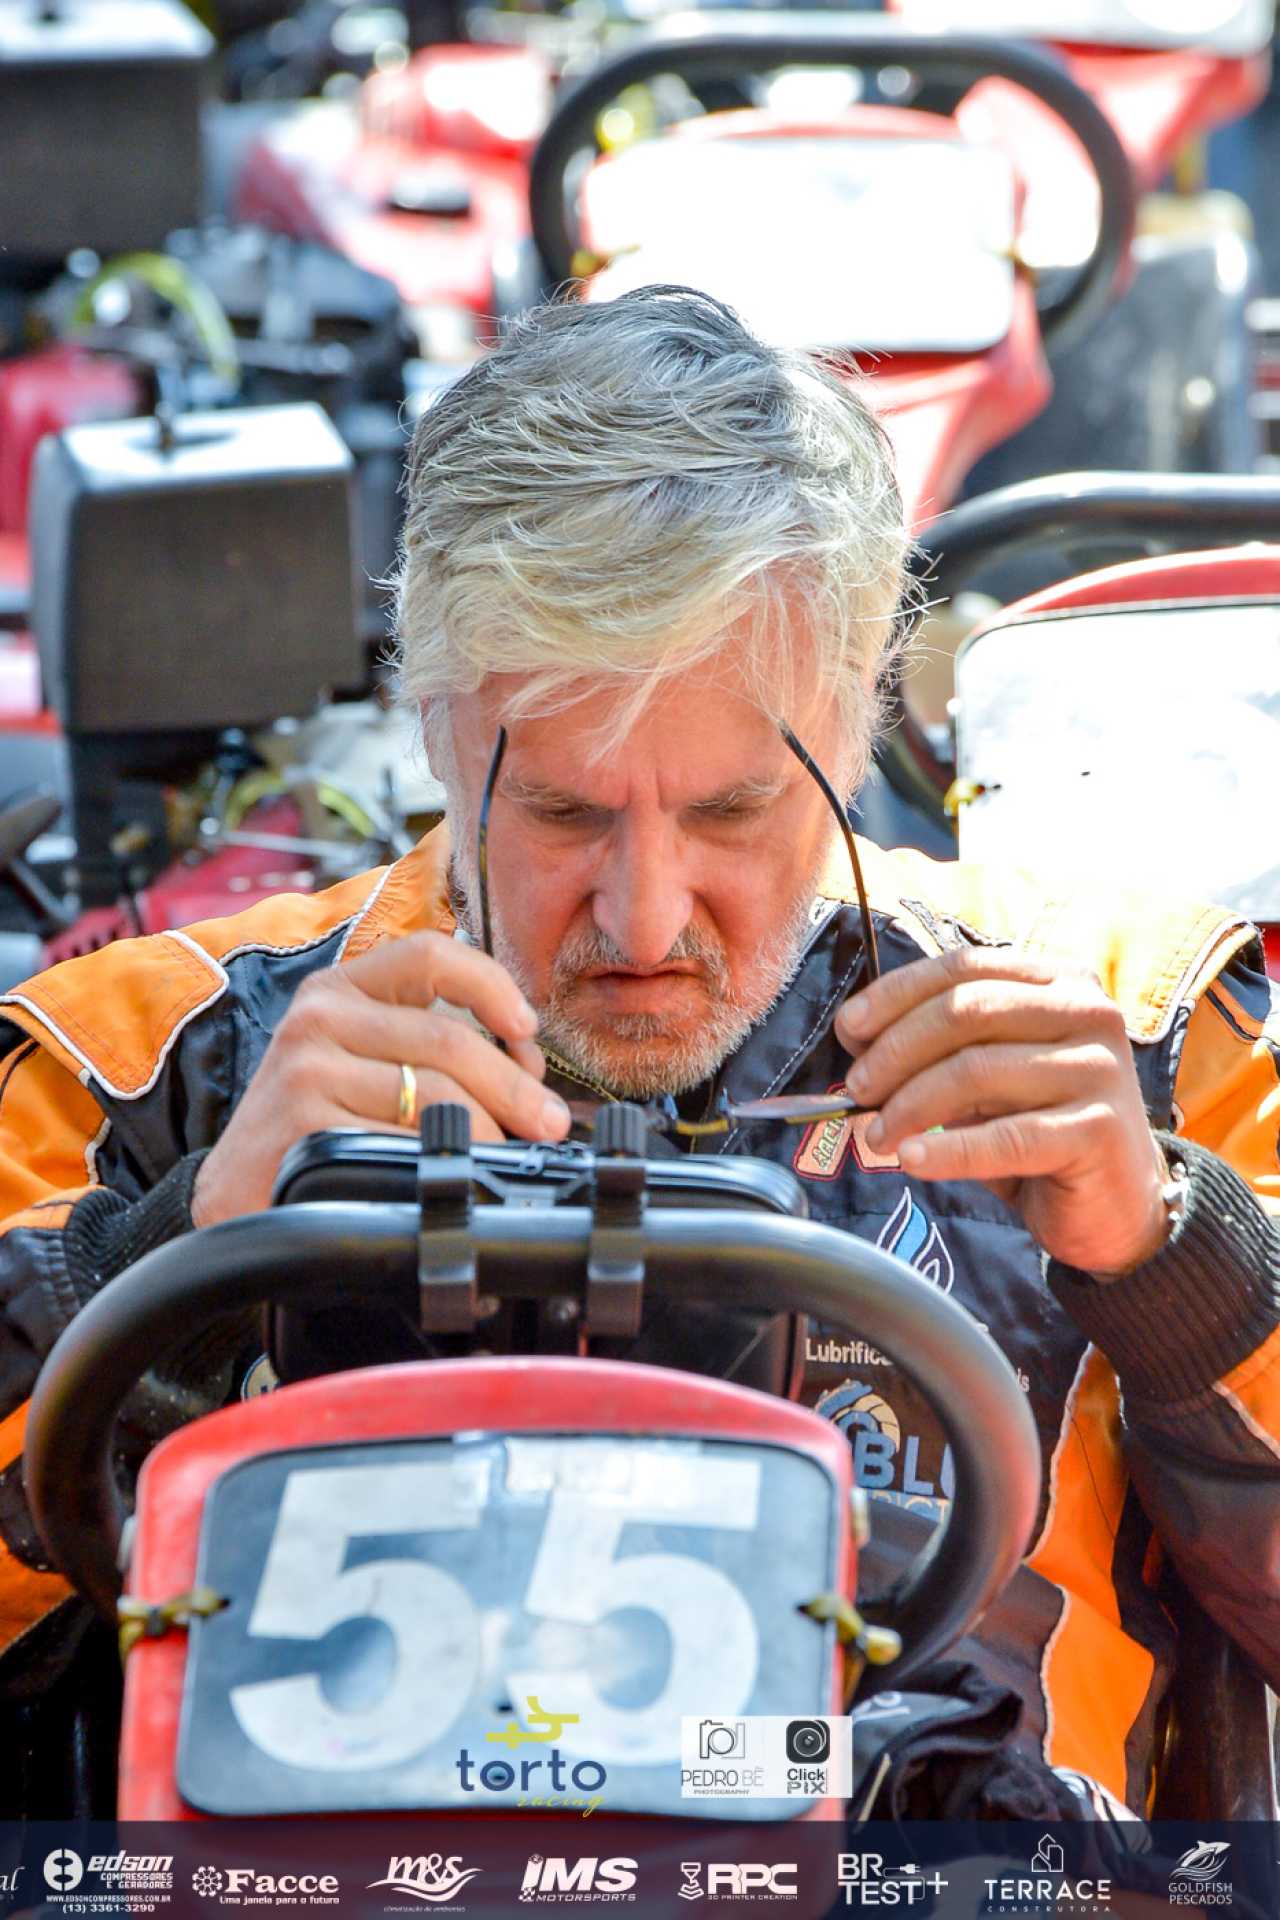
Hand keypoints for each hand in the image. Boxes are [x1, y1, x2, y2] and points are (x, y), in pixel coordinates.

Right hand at [192, 932, 569, 1227]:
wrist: (234, 1197)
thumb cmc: (314, 1130)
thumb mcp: (360, 1065)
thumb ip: (428, 1048)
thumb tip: (524, 1064)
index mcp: (339, 989)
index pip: (430, 955)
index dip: (491, 985)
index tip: (527, 1029)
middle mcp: (317, 1016)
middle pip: (448, 1039)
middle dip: (515, 1087)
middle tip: (549, 1124)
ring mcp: (304, 1069)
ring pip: (434, 1094)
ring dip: (490, 1132)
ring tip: (507, 1157)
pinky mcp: (301, 1124)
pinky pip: (403, 1141)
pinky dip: (441, 1164)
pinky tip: (448, 1177)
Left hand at [833, 947, 1167, 1275]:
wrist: (1116, 1205)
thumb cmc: (1040, 1130)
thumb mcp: (987, 1076)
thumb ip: (939, 1047)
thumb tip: (855, 1034)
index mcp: (1059, 980)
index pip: (963, 968)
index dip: (895, 996)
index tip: (849, 1030)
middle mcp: (1087, 1012)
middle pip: (964, 1012)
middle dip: (895, 1051)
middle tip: (858, 1090)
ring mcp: (1098, 1069)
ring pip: (976, 1071)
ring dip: (910, 1105)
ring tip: (877, 1136)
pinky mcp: (1098, 1130)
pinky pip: (1004, 1137)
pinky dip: (948, 1150)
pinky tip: (912, 1161)